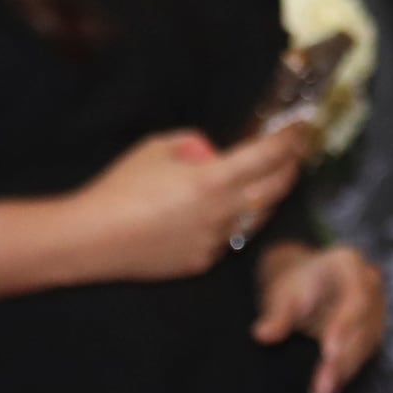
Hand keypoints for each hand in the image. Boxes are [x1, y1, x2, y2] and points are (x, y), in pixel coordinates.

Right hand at [74, 126, 309, 283]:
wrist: (92, 238)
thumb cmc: (120, 187)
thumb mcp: (155, 148)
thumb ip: (192, 143)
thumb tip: (210, 151)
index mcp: (214, 180)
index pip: (268, 156)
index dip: (289, 140)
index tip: (299, 130)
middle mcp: (224, 213)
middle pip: (275, 190)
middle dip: (290, 169)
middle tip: (293, 155)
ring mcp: (216, 241)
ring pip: (257, 218)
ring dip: (266, 199)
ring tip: (267, 183)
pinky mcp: (202, 262)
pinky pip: (229, 240)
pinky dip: (234, 224)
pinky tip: (226, 214)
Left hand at [254, 240, 389, 392]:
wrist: (305, 282)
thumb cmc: (293, 284)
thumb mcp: (281, 293)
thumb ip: (277, 314)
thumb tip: (263, 334)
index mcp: (348, 264)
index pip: (355, 296)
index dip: (345, 324)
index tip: (329, 350)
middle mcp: (370, 284)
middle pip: (362, 326)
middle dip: (342, 358)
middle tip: (322, 387)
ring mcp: (376, 309)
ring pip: (365, 344)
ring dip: (344, 371)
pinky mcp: (372, 331)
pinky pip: (363, 354)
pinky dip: (345, 373)